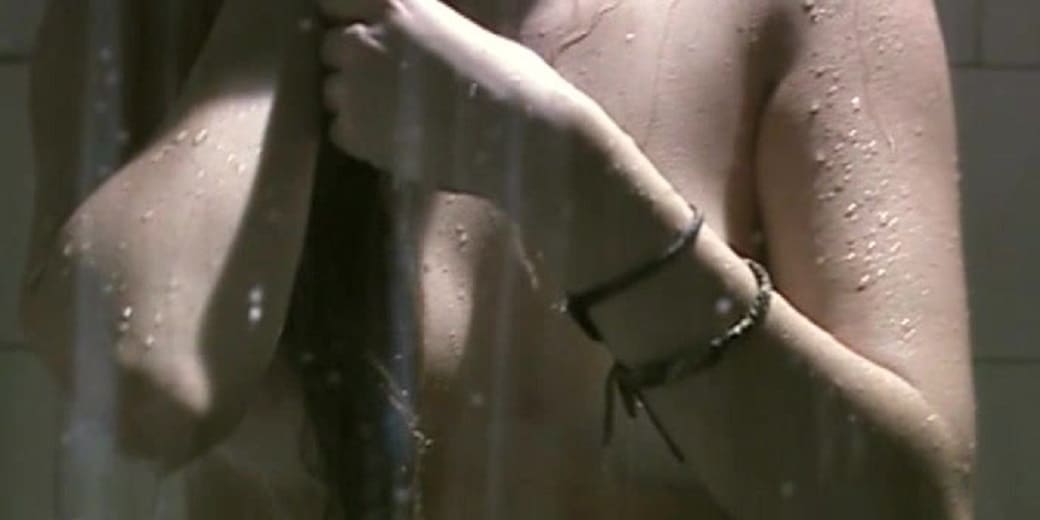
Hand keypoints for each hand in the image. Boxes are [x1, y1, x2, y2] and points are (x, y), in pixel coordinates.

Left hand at [319, 0, 586, 196]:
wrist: (526, 133)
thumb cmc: (512, 77)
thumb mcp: (456, 29)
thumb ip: (414, 28)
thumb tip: (398, 40)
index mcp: (394, 3)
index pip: (334, 1)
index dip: (350, 20)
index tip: (368, 37)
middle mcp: (363, 37)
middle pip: (332, 47)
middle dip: (354, 63)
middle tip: (395, 87)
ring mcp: (353, 87)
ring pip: (333, 91)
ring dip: (356, 102)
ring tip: (402, 117)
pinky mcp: (354, 133)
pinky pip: (341, 131)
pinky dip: (362, 138)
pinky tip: (401, 141)